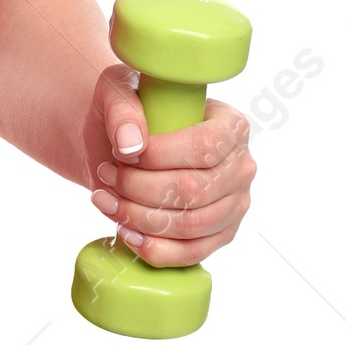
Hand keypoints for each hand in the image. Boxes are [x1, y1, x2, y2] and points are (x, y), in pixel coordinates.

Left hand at [80, 63, 255, 266]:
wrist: (123, 142)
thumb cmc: (127, 112)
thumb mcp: (118, 91)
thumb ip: (123, 110)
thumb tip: (131, 144)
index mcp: (230, 125)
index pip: (203, 147)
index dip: (159, 156)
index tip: (122, 153)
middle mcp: (241, 166)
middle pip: (195, 190)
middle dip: (140, 188)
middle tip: (105, 175)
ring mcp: (235, 205)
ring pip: (191, 225)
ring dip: (140, 218)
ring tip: (104, 201)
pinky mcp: (220, 235)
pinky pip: (192, 253)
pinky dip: (154, 249)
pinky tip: (125, 232)